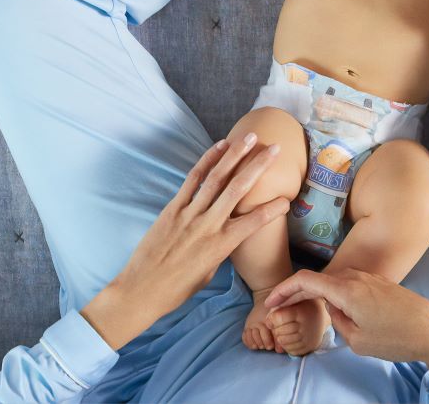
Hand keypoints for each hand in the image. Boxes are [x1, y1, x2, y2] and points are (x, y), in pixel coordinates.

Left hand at [82, 137, 289, 349]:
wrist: (141, 290)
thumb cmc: (177, 289)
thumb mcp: (209, 272)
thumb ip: (221, 249)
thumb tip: (228, 233)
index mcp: (221, 246)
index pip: (255, 221)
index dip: (273, 209)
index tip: (287, 199)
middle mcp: (208, 226)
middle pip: (239, 189)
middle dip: (259, 166)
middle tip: (275, 148)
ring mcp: (189, 214)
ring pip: (217, 178)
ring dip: (235, 155)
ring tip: (249, 137)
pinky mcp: (172, 208)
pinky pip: (193, 179)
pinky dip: (207, 161)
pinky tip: (219, 146)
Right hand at [264, 267, 428, 364]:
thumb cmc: (397, 338)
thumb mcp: (357, 340)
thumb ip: (338, 321)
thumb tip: (334, 310)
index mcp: (346, 289)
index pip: (305, 280)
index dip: (283, 290)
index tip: (270, 303)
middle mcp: (357, 277)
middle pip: (317, 279)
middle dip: (295, 293)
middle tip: (279, 309)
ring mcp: (371, 278)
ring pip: (335, 282)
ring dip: (316, 294)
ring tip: (304, 310)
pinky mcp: (382, 285)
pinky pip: (351, 285)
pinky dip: (335, 294)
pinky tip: (334, 309)